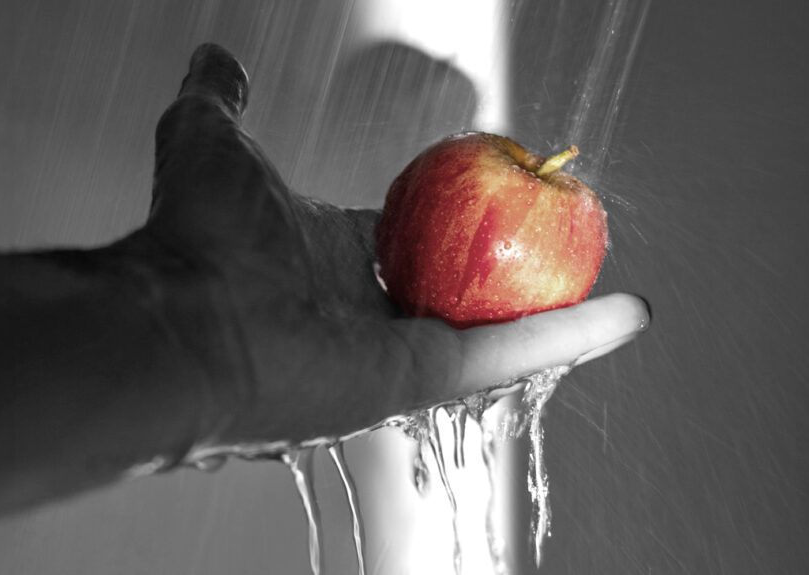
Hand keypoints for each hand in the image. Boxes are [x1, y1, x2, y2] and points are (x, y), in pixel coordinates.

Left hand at [131, 43, 649, 445]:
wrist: (182, 323)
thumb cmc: (196, 240)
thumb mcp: (212, 141)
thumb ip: (221, 97)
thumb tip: (219, 58)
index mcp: (332, 259)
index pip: (411, 234)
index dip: (453, 213)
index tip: (495, 189)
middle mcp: (367, 311)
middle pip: (460, 284)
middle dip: (511, 263)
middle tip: (565, 232)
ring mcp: (398, 350)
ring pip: (499, 325)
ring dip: (560, 305)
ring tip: (611, 276)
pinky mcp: (422, 380)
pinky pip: (511, 355)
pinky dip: (572, 337)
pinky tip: (625, 313)